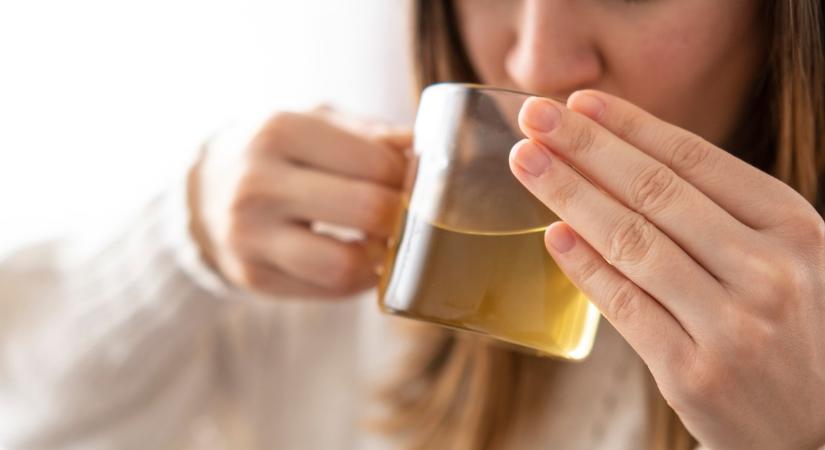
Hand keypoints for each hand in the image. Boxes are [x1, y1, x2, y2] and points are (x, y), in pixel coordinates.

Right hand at [190, 107, 409, 297]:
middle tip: (408, 213)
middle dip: (403, 216)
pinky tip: (359, 257)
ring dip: (381, 258)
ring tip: (385, 241)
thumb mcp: (315, 123)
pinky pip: (330, 290)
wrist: (202, 192)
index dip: (409, 177)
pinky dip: (358, 278)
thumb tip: (422, 149)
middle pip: (367, 211)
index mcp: (279, 131)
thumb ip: (371, 134)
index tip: (413, 181)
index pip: (376, 162)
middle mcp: (258, 184)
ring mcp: (250, 237)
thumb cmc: (277, 152)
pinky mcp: (253, 277)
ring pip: (345, 266)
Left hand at [509, 90, 824, 448]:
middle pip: (655, 192)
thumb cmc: (801, 336)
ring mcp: (732, 324)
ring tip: (526, 162)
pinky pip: (625, 306)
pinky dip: (584, 267)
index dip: (630, 126)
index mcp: (794, 228)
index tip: (580, 103)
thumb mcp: (794, 261)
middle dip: (586, 147)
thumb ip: (728, 219)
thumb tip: (630, 168)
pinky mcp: (694, 373)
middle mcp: (768, 269)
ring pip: (633, 242)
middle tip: (534, 116)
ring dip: (569, 195)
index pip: (696, 160)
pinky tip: (552, 236)